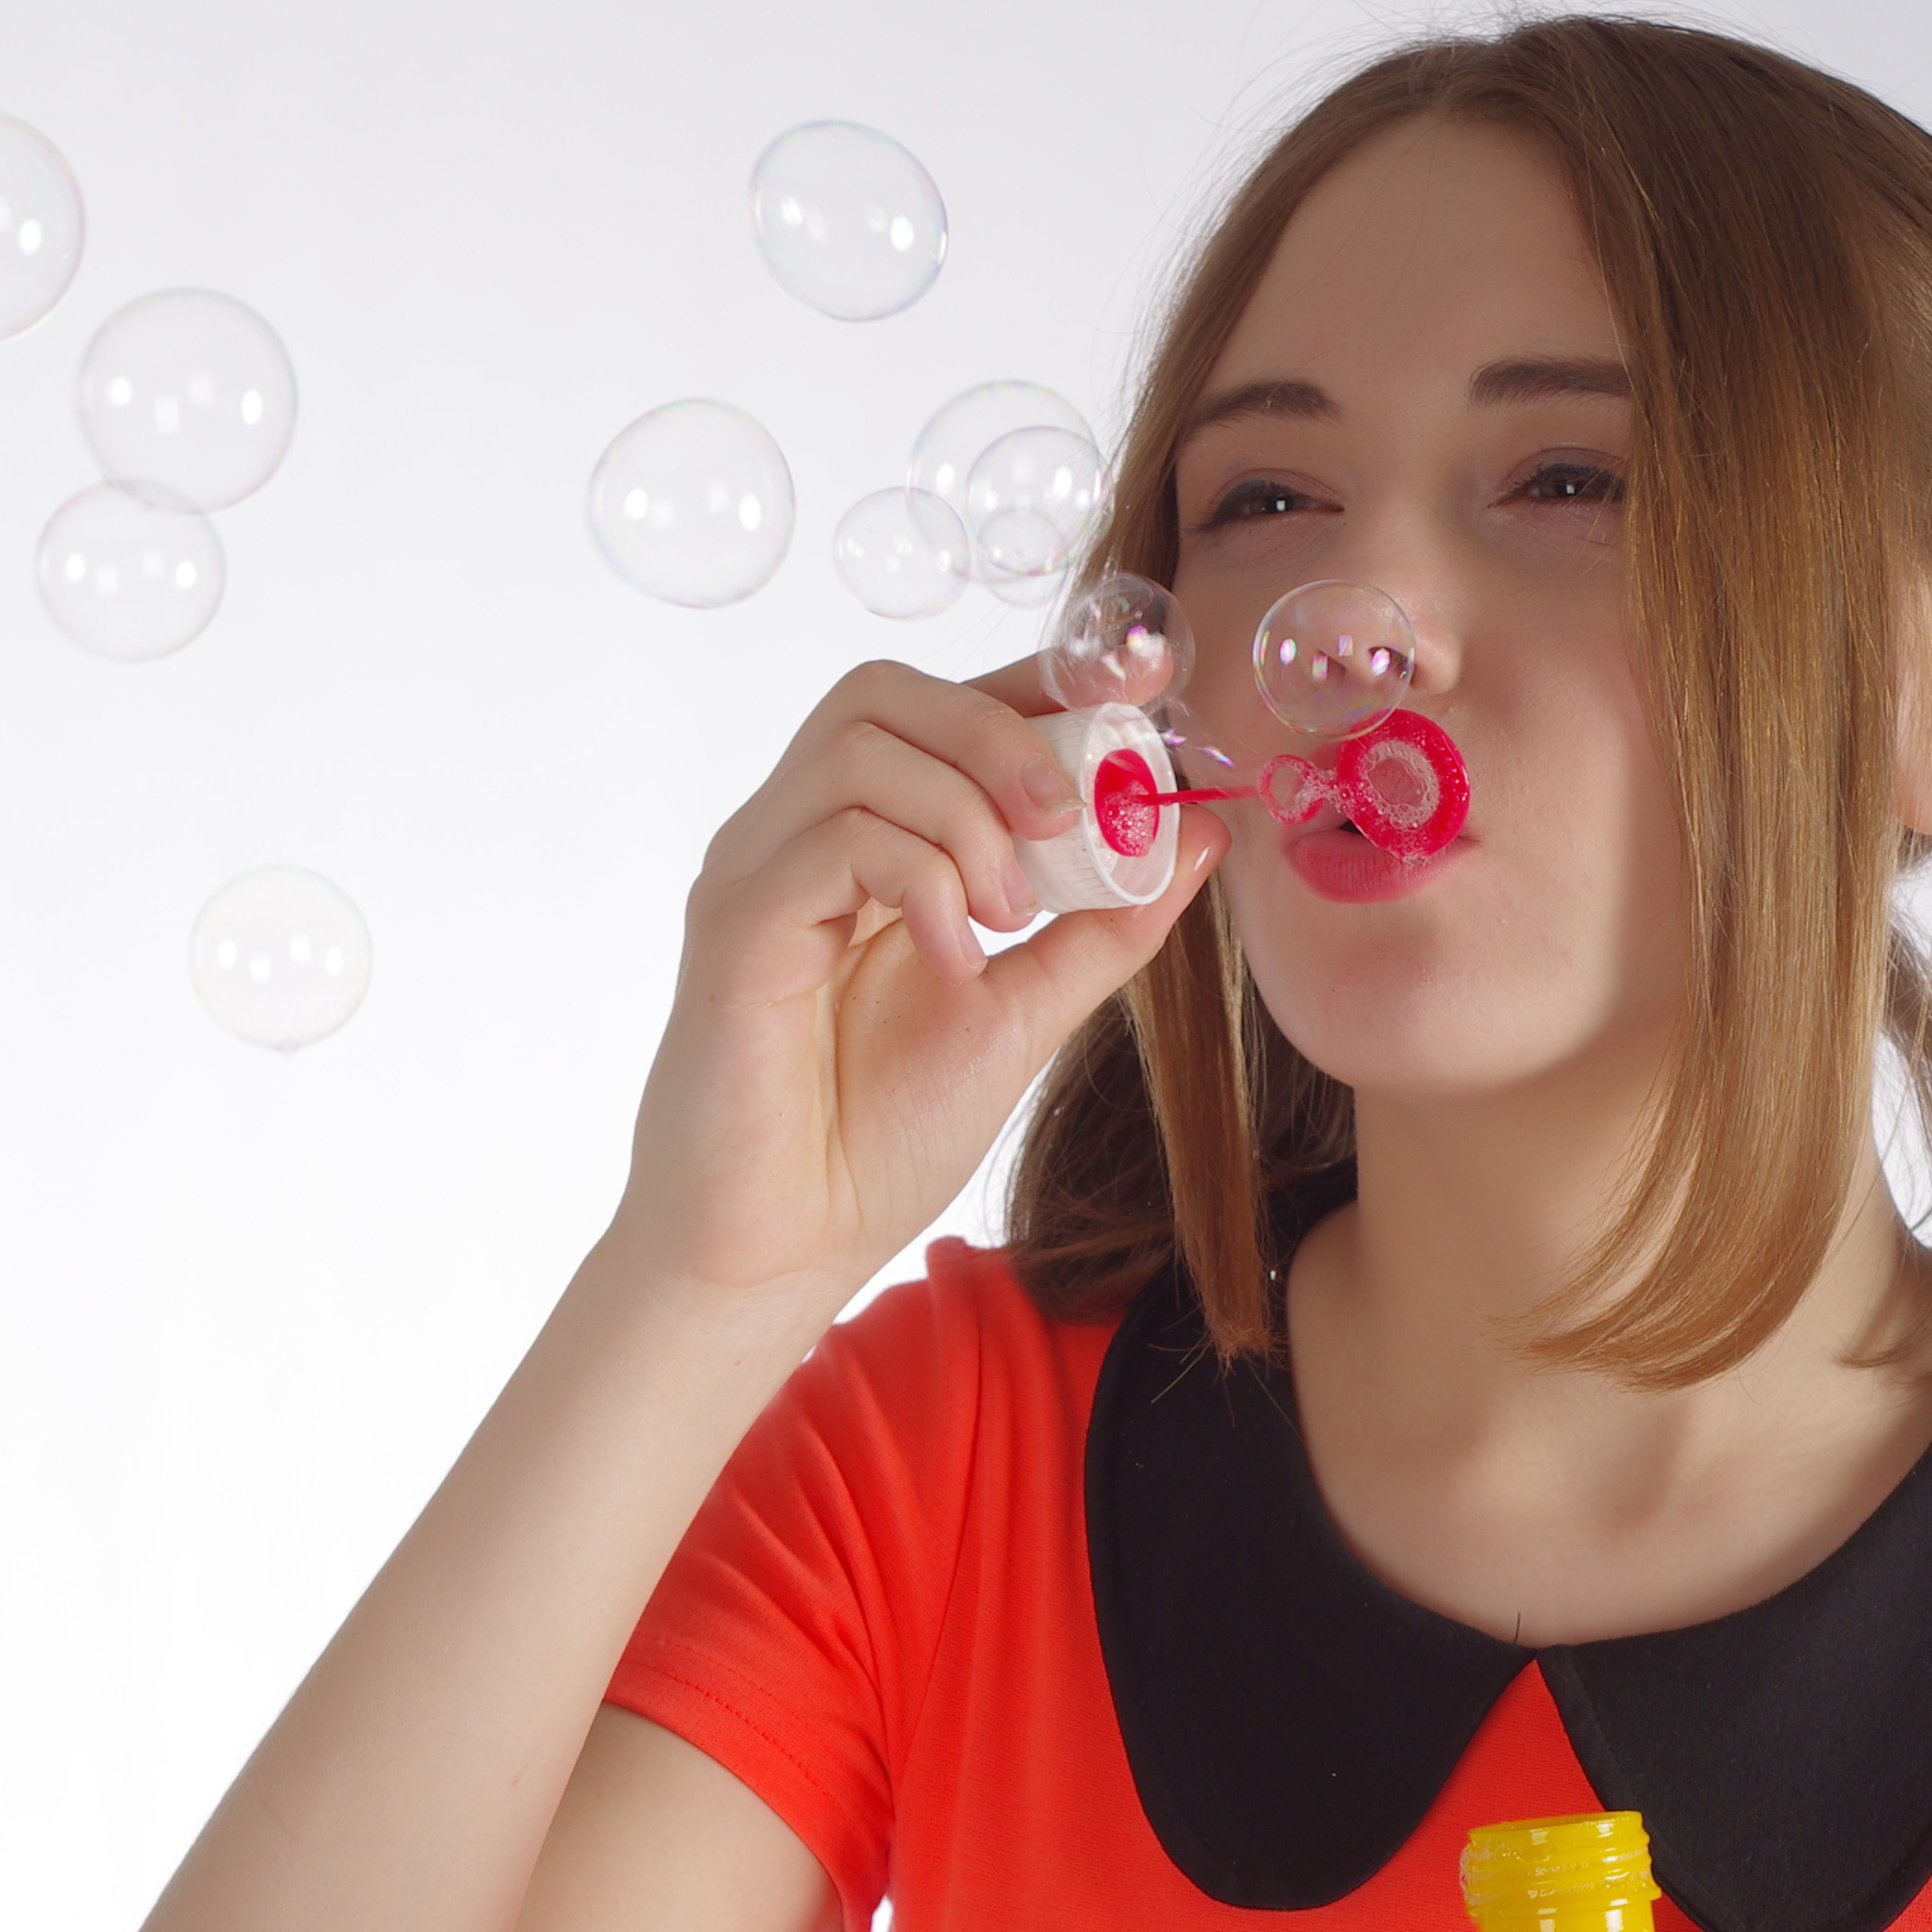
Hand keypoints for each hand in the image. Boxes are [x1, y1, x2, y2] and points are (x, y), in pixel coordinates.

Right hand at [614, 652, 1227, 1318]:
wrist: (784, 1248)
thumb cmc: (877, 1139)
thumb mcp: (1024, 1014)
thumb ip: (1103, 927)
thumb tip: (1199, 834)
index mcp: (860, 844)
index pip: (936, 705)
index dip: (1031, 684)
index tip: (1129, 698)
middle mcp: (793, 837)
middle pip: (885, 692)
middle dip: (999, 731)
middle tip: (1066, 821)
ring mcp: (755, 873)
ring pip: (862, 749)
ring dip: (966, 815)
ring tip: (1006, 915)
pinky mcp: (732, 924)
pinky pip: (834, 839)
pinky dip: (920, 881)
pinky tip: (954, 960)